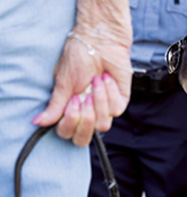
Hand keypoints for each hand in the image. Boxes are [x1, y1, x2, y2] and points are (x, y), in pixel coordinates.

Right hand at [32, 3, 132, 146]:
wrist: (99, 42)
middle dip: (84, 120)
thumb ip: (55, 105)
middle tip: (83, 98)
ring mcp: (105, 110)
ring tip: (95, 81)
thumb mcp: (63, 83)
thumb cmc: (80, 59)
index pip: (69, 133)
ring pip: (102, 124)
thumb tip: (39, 122)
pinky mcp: (120, 102)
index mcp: (73, 111)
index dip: (70, 122)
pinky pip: (115, 110)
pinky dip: (110, 92)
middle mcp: (89, 114)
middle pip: (85, 138)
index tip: (72, 101)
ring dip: (98, 101)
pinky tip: (106, 79)